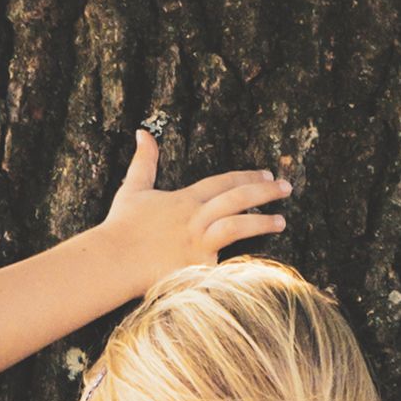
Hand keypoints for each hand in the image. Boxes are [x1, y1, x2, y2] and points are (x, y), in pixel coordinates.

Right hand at [82, 128, 291, 295]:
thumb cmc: (122, 225)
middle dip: (265, 191)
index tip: (268, 175)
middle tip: (287, 188)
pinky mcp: (197, 269)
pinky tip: (264, 265)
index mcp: (185, 199)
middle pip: (237, 198)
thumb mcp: (133, 188)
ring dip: (262, 222)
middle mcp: (196, 219)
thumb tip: (143, 132)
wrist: (112, 259)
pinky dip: (243, 264)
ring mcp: (198, 244)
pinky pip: (226, 265)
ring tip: (282, 221)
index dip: (247, 177)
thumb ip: (144, 161)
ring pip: (237, 226)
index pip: (224, 183)